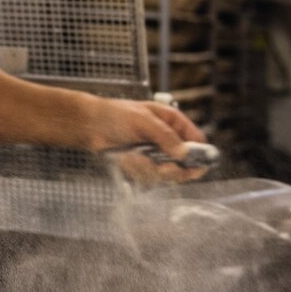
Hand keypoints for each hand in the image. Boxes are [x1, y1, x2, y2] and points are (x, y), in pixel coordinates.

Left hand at [81, 96, 207, 183]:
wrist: (90, 125)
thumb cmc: (116, 114)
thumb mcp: (142, 120)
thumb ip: (164, 136)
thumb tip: (184, 154)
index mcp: (174, 123)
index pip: (197, 141)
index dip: (199, 155)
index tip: (193, 166)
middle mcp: (169, 140)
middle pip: (187, 164)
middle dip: (174, 170)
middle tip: (162, 169)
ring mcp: (157, 155)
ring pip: (167, 174)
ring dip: (149, 169)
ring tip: (133, 157)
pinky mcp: (144, 166)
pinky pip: (148, 177)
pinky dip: (137, 171)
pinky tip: (125, 159)